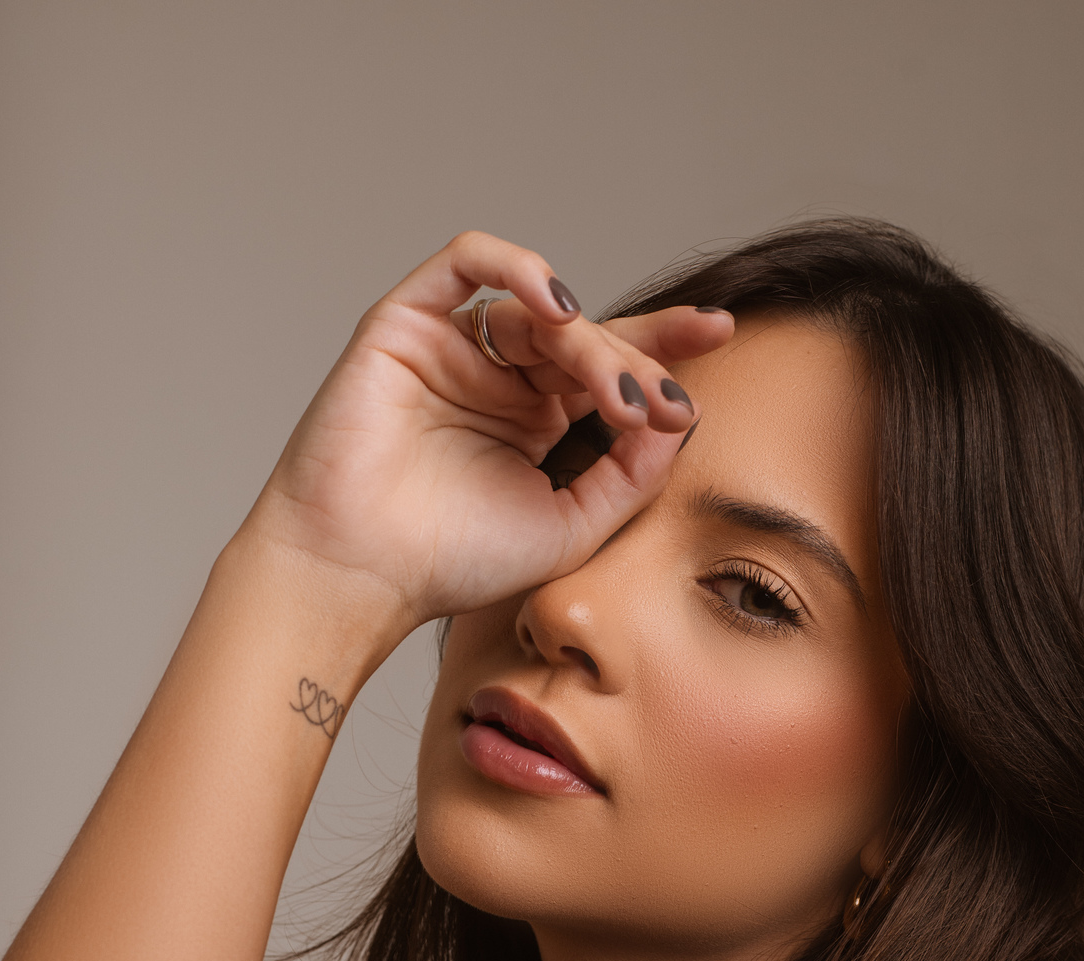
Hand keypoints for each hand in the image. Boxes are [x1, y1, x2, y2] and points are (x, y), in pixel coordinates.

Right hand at [242, 231, 732, 647]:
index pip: (611, 368)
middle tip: (662, 404)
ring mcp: (455, 348)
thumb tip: (681, 414)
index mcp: (537, 422)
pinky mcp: (407, 323)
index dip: (665, 346)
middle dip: (636, 361)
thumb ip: (631, 475)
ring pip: (539, 309)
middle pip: (587, 337)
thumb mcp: (572, 526)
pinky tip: (556, 302)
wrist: (362, 574)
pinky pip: (469, 262)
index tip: (721, 336)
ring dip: (588, 341)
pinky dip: (518, 265)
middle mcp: (499, 379)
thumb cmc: (452, 562)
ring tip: (612, 393)